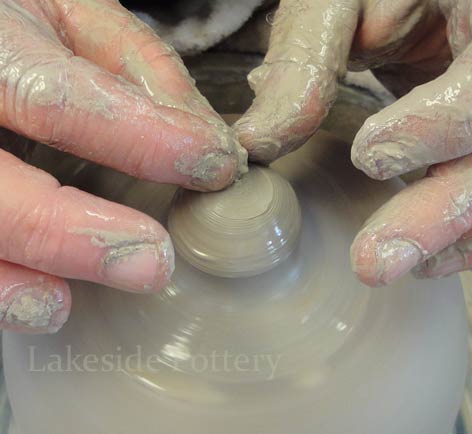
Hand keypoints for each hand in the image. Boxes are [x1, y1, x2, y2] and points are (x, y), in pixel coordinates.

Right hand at [0, 0, 246, 332]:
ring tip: (61, 305)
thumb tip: (204, 132)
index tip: (214, 165)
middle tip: (152, 262)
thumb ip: (139, 66)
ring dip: (15, 277)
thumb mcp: (74, 16)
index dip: (140, 139)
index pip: (57, 100)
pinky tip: (39, 300)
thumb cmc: (19, 27)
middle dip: (73, 233)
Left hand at [235, 0, 471, 285]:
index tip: (369, 157)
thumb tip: (259, 141)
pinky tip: (427, 256)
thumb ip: (304, 62)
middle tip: (374, 261)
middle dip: (442, 212)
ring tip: (391, 266)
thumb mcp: (335, 1)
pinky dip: (470, 234)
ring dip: (458, 238)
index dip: (437, 124)